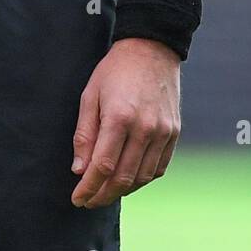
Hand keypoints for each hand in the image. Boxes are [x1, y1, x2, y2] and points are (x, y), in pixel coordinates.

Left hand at [70, 38, 180, 207]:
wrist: (151, 49)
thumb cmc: (115, 71)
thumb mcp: (90, 95)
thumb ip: (84, 134)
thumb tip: (80, 170)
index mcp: (119, 117)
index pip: (102, 166)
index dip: (88, 188)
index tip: (77, 198)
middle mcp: (144, 128)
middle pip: (123, 177)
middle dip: (102, 195)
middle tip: (88, 201)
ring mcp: (162, 132)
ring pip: (142, 177)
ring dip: (122, 191)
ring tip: (105, 192)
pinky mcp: (173, 132)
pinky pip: (158, 168)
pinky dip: (142, 180)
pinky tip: (128, 179)